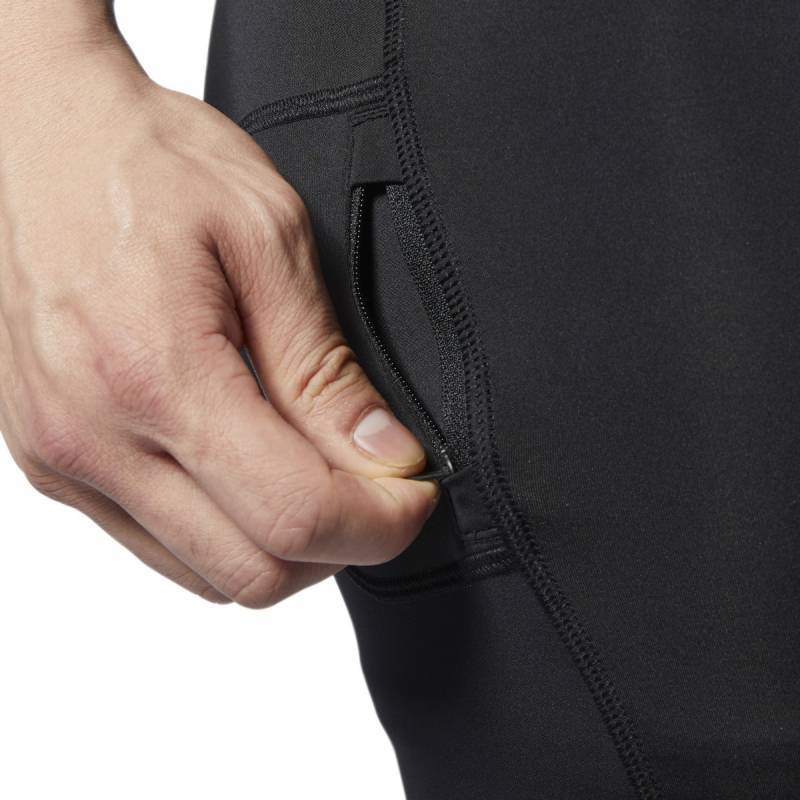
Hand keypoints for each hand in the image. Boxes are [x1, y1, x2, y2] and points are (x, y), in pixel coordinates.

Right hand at [0, 39, 438, 606]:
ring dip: (283, 546)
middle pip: (253, 571)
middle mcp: (93, 438)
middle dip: (340, 547)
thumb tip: (383, 457)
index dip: (380, 525)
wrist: (37, 137)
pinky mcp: (54, 464)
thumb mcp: (269, 242)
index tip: (416, 496)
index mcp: (155, 373)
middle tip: (379, 490)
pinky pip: (158, 546)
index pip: (294, 514)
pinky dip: (224, 532)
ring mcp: (64, 460)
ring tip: (317, 477)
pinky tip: (249, 472)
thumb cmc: (148, 164)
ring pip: (206, 576)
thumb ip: (324, 369)